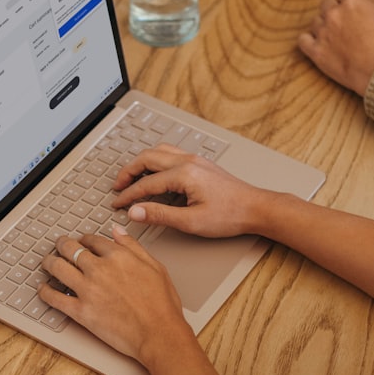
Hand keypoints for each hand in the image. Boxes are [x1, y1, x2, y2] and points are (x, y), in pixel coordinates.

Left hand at [38, 227, 195, 366]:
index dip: (84, 239)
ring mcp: (87, 290)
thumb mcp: (155, 267)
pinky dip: (45, 292)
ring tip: (47, 262)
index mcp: (118, 256)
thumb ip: (133, 247)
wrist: (158, 334)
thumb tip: (118, 232)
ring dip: (49, 262)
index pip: (93, 240)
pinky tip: (43, 289)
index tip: (82, 241)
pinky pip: (54, 298)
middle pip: (70, 249)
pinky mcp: (81, 311)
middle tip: (59, 246)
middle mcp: (99, 269)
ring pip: (57, 268)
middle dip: (62, 245)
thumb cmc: (162, 305)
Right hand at [110, 145, 270, 237]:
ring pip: (158, 152)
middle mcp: (188, 161)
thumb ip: (160, 215)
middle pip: (147, 158)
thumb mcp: (191, 222)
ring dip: (141, 163)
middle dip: (128, 172)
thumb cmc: (230, 215)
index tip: (117, 204)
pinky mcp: (200, 164)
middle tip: (117, 187)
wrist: (256, 208)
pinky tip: (154, 174)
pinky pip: (170, 154)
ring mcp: (195, 160)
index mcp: (184, 174)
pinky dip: (155, 162)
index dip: (128, 195)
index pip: (146, 183)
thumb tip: (135, 212)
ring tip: (131, 178)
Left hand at [298, 0, 373, 96]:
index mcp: (353, 2)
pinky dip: (308, 41)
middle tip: (345, 24)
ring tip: (334, 37)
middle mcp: (334, 14)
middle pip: (327, 4)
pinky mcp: (316, 52)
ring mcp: (323, 33)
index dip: (351, 1)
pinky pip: (302, 40)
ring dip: (323, 26)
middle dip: (335, 11)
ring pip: (315, 21)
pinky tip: (316, 45)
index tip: (356, 10)